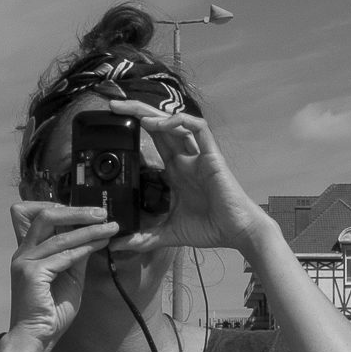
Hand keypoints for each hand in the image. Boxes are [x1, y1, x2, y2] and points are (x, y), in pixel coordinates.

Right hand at [7, 200, 117, 349]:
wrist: (36, 337)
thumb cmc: (51, 312)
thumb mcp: (69, 278)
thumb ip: (77, 257)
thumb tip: (94, 237)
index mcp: (29, 251)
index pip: (44, 218)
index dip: (68, 211)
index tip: (93, 212)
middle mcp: (24, 252)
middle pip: (46, 216)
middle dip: (77, 211)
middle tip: (102, 212)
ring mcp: (25, 261)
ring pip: (60, 236)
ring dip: (88, 229)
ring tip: (110, 227)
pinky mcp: (31, 273)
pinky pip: (63, 255)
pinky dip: (85, 248)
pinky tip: (100, 244)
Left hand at [108, 109, 265, 256]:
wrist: (237, 232)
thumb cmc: (211, 229)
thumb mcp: (169, 233)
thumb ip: (144, 237)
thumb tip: (116, 246)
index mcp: (176, 172)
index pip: (153, 142)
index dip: (135, 129)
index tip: (113, 126)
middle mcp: (186, 160)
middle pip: (160, 126)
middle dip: (137, 112)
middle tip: (113, 105)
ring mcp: (198, 156)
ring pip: (176, 122)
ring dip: (155, 114)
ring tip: (134, 112)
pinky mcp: (212, 156)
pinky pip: (198, 128)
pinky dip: (181, 122)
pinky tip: (163, 124)